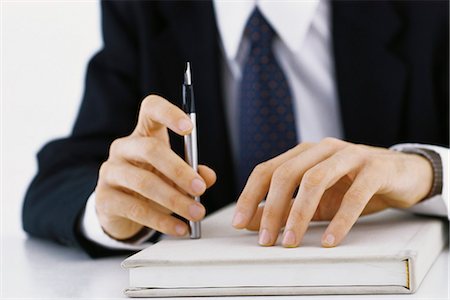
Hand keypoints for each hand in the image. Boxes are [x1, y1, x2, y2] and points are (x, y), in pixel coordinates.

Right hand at [95, 95, 215, 239]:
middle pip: (150, 149)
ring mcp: (110, 171)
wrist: (118, 209)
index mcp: (143, 133)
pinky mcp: (104, 197)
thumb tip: (208, 176)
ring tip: (196, 214)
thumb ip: (193, 173)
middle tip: (200, 189)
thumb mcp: (174, 176)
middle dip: (179, 170)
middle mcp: (123, 147)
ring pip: (144, 182)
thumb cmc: (150, 182)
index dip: (169, 113)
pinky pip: (135, 209)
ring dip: (175, 200)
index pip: (151, 109)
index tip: (189, 128)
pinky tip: (179, 228)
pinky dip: (162, 220)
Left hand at [232, 138, 432, 247]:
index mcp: (303, 153)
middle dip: (272, 209)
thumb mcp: (316, 199)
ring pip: (315, 180)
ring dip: (299, 214)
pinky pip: (354, 194)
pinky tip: (328, 240)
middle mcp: (322, 149)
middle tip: (265, 240)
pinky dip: (339, 220)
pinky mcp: (374, 168)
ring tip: (290, 242)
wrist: (401, 174)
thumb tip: (252, 222)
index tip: (239, 223)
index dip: (250, 196)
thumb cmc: (353, 185)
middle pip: (286, 174)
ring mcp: (349, 155)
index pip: (267, 170)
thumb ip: (287, 207)